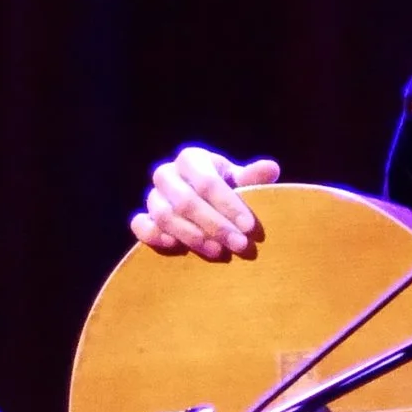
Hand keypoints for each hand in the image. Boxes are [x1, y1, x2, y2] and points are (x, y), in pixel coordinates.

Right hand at [130, 147, 279, 258]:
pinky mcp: (143, 217)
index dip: (228, 204)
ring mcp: (152, 196)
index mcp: (191, 159)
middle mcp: (167, 174)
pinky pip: (140, 226)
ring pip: (164, 216)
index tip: (249, 227)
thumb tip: (271, 169)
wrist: (204, 204)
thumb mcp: (240, 181)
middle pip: (185, 201)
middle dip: (215, 225)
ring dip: (192, 236)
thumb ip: (253, 178)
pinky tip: (177, 248)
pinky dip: (154, 237)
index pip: (207, 181)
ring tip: (218, 252)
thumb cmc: (225, 190)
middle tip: (240, 245)